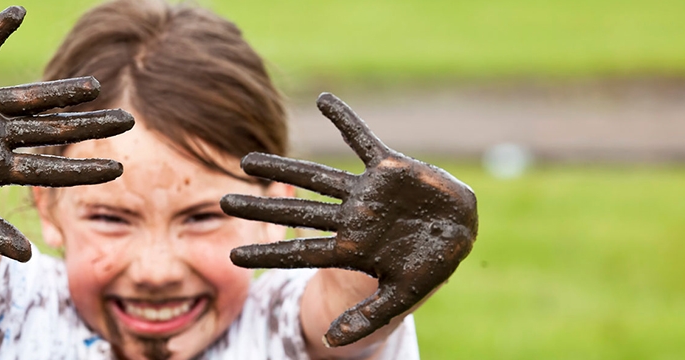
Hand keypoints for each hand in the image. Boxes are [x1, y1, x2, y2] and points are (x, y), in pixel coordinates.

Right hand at [0, 7, 132, 261]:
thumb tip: (26, 257)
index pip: (49, 168)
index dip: (83, 168)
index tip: (119, 168)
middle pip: (51, 129)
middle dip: (88, 125)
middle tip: (128, 121)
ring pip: (29, 96)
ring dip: (60, 91)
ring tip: (95, 87)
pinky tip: (18, 13)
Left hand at [220, 93, 477, 346]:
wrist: (461, 233)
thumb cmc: (430, 267)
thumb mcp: (400, 297)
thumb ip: (367, 317)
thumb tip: (330, 341)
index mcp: (350, 249)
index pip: (299, 252)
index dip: (268, 253)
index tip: (234, 255)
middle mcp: (350, 218)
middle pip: (296, 212)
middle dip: (261, 208)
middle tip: (223, 201)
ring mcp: (366, 192)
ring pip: (316, 177)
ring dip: (282, 169)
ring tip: (246, 160)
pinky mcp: (388, 168)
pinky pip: (362, 138)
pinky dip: (345, 120)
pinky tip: (323, 100)